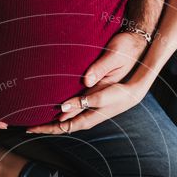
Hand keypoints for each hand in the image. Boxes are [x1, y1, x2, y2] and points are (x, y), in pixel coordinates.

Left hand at [25, 31, 148, 134]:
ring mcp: (101, 103)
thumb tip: (86, 81)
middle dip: (56, 127)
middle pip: (79, 121)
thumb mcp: (115, 54)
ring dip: (58, 126)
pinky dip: (65, 118)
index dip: (72, 109)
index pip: (88, 106)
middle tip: (35, 129)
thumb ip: (101, 67)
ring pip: (77, 120)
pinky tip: (55, 116)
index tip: (59, 110)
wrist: (141, 50)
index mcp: (111, 94)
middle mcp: (105, 104)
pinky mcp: (97, 99)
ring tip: (40, 127)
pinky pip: (79, 113)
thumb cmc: (127, 48)